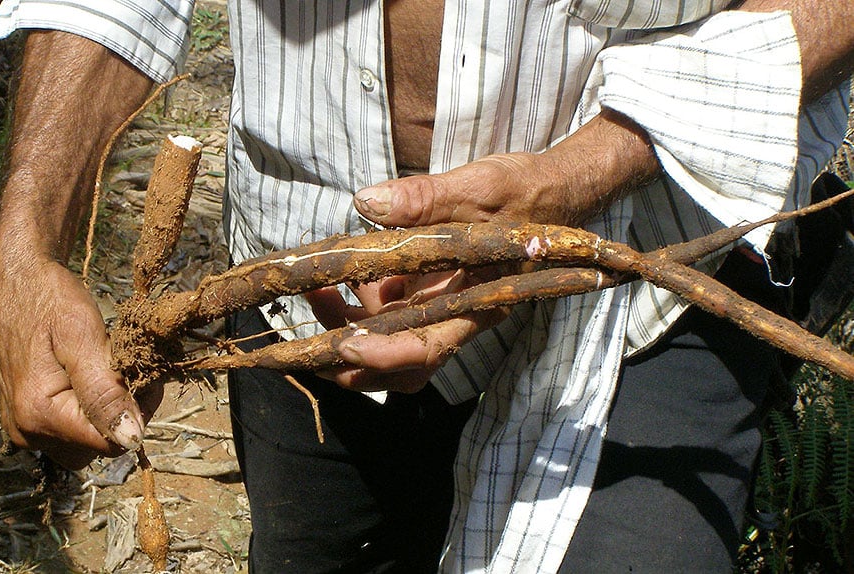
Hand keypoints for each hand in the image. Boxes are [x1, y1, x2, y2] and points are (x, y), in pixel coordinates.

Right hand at [0, 235, 160, 468]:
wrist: (15, 278)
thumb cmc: (49, 298)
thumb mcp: (82, 337)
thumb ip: (105, 392)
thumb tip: (132, 439)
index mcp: (38, 414)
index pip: (110, 442)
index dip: (136, 413)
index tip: (140, 374)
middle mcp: (25, 431)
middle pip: (96, 447)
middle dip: (121, 414)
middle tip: (124, 367)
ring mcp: (20, 426)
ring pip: (83, 441)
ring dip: (104, 412)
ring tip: (105, 369)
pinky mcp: (22, 416)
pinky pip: (66, 429)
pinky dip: (85, 409)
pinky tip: (87, 376)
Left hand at [308, 155, 545, 391]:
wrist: (552, 190)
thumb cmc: (526, 191)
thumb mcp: (480, 186)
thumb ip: (426, 198)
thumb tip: (367, 203)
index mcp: (477, 304)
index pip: (428, 349)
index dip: (384, 356)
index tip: (343, 345)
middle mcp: (455, 315)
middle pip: (400, 366)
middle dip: (349, 363)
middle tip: (303, 343)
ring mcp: (438, 305)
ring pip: (387, 340)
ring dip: (344, 329)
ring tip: (315, 288)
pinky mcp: (427, 290)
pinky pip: (385, 310)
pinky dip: (355, 300)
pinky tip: (337, 270)